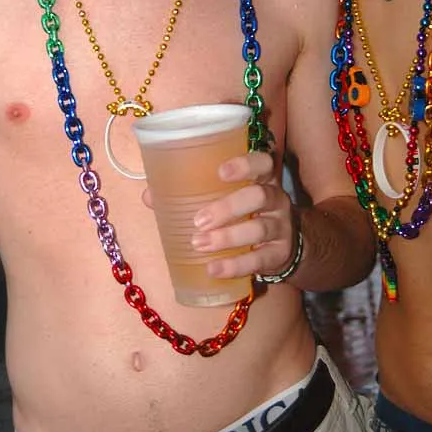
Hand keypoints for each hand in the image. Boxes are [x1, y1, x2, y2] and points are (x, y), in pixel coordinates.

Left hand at [190, 151, 297, 279]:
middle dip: (228, 207)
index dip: (245, 164)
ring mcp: (281, 227)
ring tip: (200, 244)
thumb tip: (149, 195)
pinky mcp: (279, 254)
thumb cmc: (244, 215)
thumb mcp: (226, 199)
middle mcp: (276, 199)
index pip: (263, 163)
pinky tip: (214, 268)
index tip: (220, 172)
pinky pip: (260, 259)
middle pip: (259, 196)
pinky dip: (235, 265)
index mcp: (262, 179)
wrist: (278, 248)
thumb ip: (192, 194)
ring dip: (227, 237)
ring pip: (260, 228)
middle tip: (199, 220)